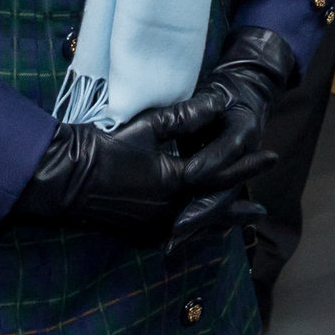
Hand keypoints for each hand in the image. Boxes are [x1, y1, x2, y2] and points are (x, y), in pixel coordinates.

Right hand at [9, 92, 273, 239]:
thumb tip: (219, 103)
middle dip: (240, 208)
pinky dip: (194, 230)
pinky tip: (198, 230)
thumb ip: (186, 117)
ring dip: (221, 223)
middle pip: (215, 209)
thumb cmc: (105, 147)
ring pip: (197, 225)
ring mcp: (154, 222)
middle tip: (263, 212)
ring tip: (239, 225)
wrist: (63, 179)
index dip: (248, 163)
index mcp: (176, 182)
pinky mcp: (138, 228)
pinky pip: (176, 231)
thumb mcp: (149, 127)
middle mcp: (170, 209)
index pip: (222, 172)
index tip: (271, 155)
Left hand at [160, 27, 301, 252]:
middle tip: (178, 226)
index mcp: (244, 131)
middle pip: (225, 189)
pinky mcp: (225, 185)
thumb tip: (201, 111)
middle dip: (202, 209)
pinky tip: (177, 241)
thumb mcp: (213, 94)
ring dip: (199, 224)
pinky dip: (198, 224)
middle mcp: (245, 157)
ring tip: (173, 243)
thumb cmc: (223, 96)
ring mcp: (236, 175)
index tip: (188, 175)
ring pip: (219, 204)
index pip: (229, 149)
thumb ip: (201, 106)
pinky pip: (213, 207)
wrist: (244, 101)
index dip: (210, 161)